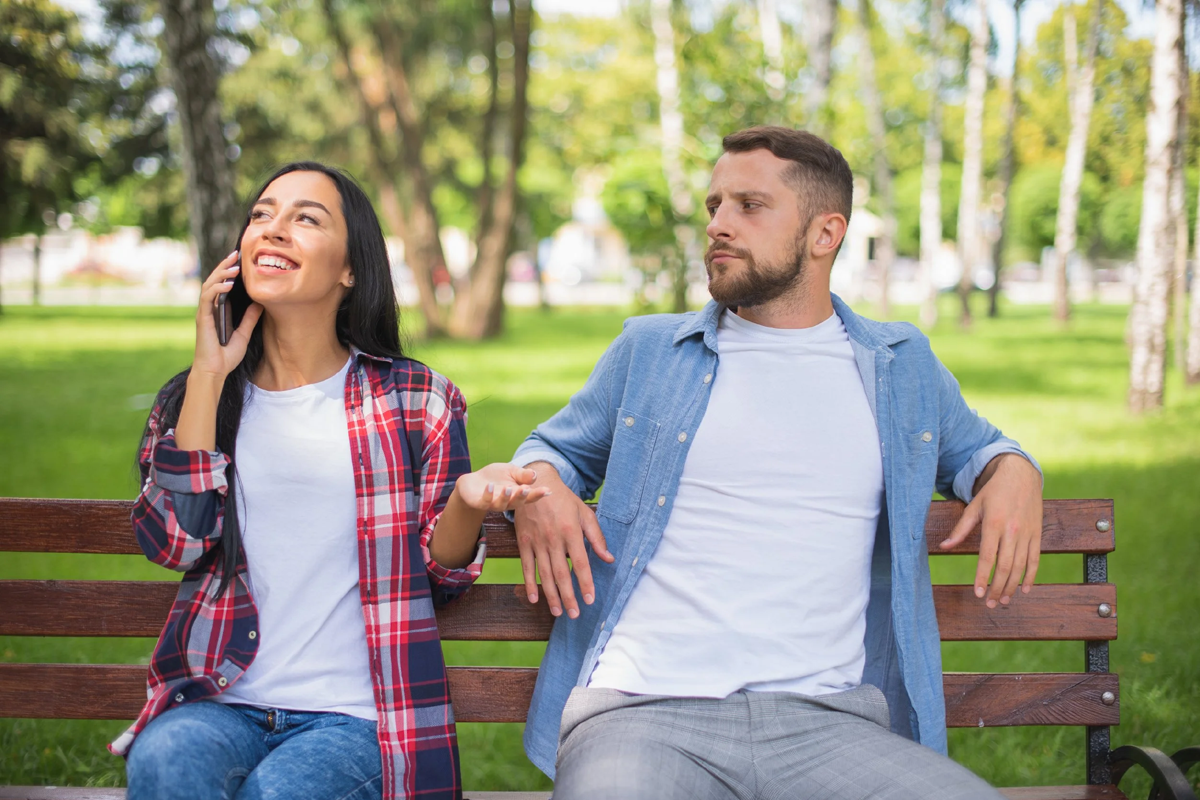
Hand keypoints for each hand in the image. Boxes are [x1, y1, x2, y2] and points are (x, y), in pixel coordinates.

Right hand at [192, 251, 262, 380]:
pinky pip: (208, 298)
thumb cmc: (226, 356)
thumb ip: (250, 318)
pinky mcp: (202, 318)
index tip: (241, 260)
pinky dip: (217, 289)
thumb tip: (260, 303)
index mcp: (218, 310)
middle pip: (215, 281)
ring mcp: (205, 312)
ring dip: (221, 274)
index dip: (229, 272)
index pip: (222, 285)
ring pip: (209, 285)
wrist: (215, 371)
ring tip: (234, 266)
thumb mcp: (244, 334)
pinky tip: (228, 284)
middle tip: (236, 254)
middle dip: (225, 266)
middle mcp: (209, 308)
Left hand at [454, 463, 549, 511]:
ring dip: (505, 497)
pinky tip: (490, 486)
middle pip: (516, 503)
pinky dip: (488, 494)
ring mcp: (493, 504)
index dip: (538, 494)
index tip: (546, 490)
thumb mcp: (510, 471)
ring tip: (508, 488)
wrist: (472, 482)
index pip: (529, 496)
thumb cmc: (495, 477)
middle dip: (521, 497)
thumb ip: (522, 474)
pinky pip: (484, 502)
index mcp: (516, 495)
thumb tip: (535, 475)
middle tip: (526, 489)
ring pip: (501, 505)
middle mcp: (506, 502)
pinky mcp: (479, 503)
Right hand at [513, 463, 614, 618]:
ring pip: (545, 574)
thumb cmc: (564, 500)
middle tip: (574, 614)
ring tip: (558, 611)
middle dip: (569, 596)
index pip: (580, 563)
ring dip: (551, 595)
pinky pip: (527, 566)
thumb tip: (609, 559)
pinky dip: (530, 583)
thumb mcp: (585, 513)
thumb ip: (597, 537)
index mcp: (571, 532)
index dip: (585, 583)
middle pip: (562, 574)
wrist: (535, 484)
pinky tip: (535, 598)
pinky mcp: (524, 542)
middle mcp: (554, 539)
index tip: (590, 599)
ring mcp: (537, 542)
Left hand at [940, 454, 1042, 607]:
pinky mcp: (1038, 534)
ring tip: (1003, 600)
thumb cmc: (994, 491)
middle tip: (990, 604)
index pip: (987, 557)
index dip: (982, 577)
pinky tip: (1024, 589)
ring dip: (1012, 586)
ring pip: (1021, 566)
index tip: (978, 594)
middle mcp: (1012, 530)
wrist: (1021, 475)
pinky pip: (1035, 560)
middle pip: (1005, 566)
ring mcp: (1027, 533)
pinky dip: (1031, 576)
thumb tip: (943, 547)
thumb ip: (960, 529)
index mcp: (993, 524)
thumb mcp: (974, 506)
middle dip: (997, 588)